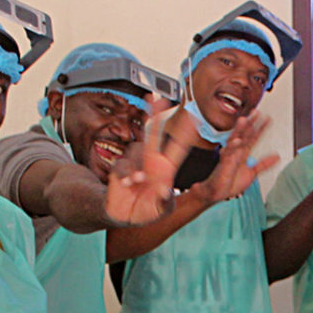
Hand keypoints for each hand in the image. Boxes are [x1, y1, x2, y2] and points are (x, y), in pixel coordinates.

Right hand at [103, 95, 192, 224]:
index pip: (176, 146)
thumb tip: (164, 191)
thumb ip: (165, 201)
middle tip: (153, 96)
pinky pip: (122, 166)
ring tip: (137, 182)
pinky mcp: (120, 169)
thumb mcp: (163, 208)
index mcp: (165, 168)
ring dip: (136, 167)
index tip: (191, 115)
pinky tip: (127, 184)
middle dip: (153, 113)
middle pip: (152, 133)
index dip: (184, 132)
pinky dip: (125, 175)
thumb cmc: (149, 209)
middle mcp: (150, 161)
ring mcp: (135, 164)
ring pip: (135, 152)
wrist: (126, 216)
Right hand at [182, 111, 279, 206]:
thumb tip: (277, 156)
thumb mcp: (252, 172)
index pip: (252, 137)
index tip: (268, 119)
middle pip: (243, 134)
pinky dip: (232, 147)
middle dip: (249, 123)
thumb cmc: (231, 182)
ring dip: (239, 130)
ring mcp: (229, 156)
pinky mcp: (223, 164)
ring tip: (244, 120)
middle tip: (256, 111)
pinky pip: (228, 154)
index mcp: (242, 152)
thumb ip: (263, 164)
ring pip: (234, 140)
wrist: (217, 193)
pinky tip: (237, 140)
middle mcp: (236, 151)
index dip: (260, 128)